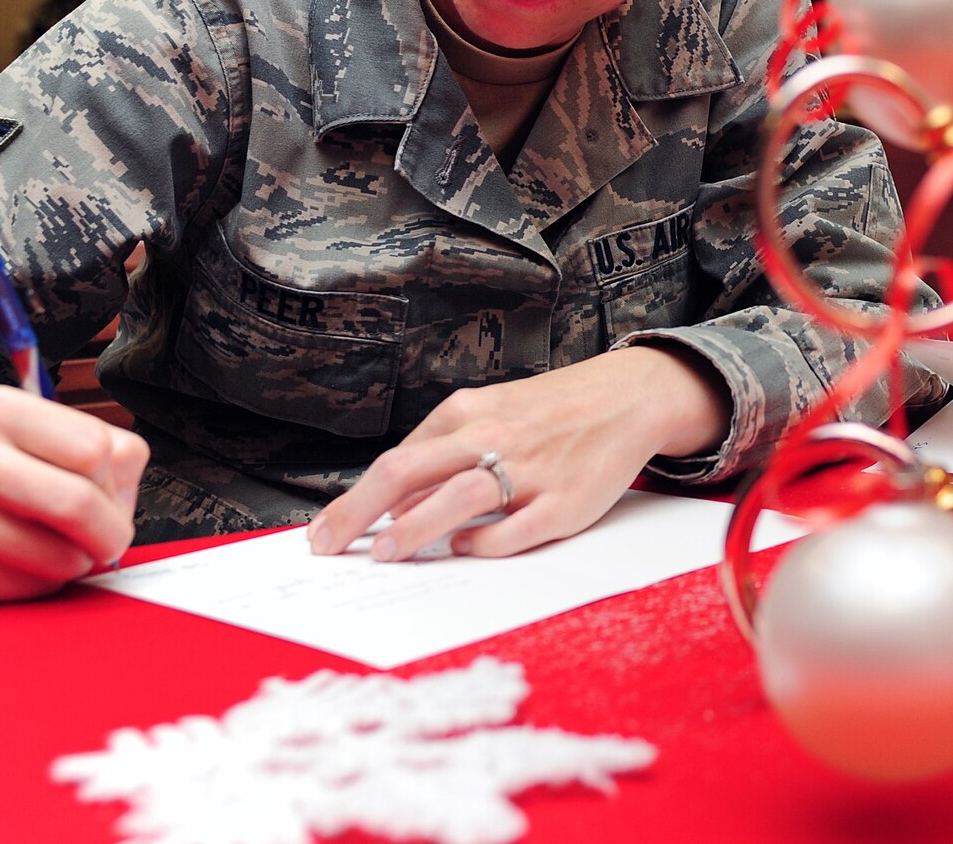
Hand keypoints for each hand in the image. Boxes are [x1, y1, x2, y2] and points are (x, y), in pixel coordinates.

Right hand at [0, 386, 148, 601]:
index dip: (112, 480)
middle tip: (108, 539)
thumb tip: (121, 507)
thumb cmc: (5, 468)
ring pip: (62, 557)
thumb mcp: (54, 435)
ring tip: (59, 545)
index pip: (94, 450)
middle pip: (78, 504)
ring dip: (77, 560)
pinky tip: (26, 562)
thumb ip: (111, 455)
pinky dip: (46, 582)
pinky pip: (34, 589)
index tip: (103, 491)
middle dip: (110, 531)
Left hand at [307, 346, 728, 561]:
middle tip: (325, 545)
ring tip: (382, 554)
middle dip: (359, 512)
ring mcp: (529, 470)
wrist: (627, 399)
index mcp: (467, 413)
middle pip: (408, 472)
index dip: (354, 500)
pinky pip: (515, 529)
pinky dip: (482, 543)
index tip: (325, 530)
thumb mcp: (490, 414)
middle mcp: (492, 437)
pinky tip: (461, 550)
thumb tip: (391, 502)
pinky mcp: (564, 502)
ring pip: (457, 499)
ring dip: (412, 528)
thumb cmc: (549, 412)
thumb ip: (443, 453)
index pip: (396, 460)